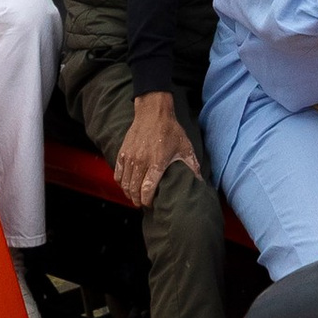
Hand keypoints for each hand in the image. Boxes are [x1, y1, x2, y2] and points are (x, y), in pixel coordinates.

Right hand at [115, 93, 199, 209]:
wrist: (153, 112)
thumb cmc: (171, 130)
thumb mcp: (185, 148)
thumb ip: (192, 166)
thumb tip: (200, 181)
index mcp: (157, 162)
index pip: (147, 189)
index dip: (147, 201)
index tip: (151, 204)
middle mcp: (141, 162)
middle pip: (134, 189)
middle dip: (138, 200)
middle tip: (142, 204)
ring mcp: (130, 157)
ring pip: (125, 183)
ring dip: (129, 193)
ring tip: (135, 197)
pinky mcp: (122, 152)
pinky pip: (118, 174)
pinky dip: (121, 183)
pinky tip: (126, 185)